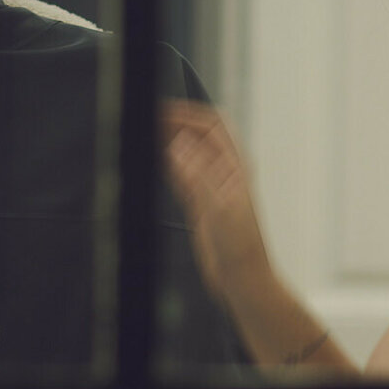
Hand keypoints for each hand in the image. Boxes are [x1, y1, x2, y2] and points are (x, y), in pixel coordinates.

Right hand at [160, 99, 272, 301]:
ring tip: (145, 132)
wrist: (243, 278)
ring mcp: (212, 186)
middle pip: (198, 134)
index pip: (211, 125)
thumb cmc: (242, 247)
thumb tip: (176, 146)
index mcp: (237, 165)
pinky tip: (152, 160)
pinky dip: (167, 165)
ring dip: (169, 141)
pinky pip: (181, 176)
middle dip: (175, 123)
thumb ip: (197, 176)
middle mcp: (225, 171)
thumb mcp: (219, 208)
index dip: (187, 113)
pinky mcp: (200, 204)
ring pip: (187, 153)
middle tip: (148, 118)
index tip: (161, 110)